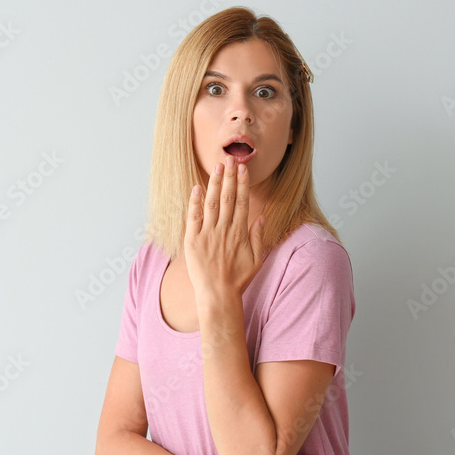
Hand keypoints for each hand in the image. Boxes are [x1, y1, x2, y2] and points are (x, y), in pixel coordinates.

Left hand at [184, 155, 265, 300]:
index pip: (242, 202)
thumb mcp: (256, 260)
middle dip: (229, 177)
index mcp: (240, 233)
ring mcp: (208, 234)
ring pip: (211, 203)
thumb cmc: (238, 279)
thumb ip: (258, 237)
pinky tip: (197, 188)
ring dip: (214, 184)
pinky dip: (195, 202)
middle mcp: (224, 230)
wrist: (218, 295)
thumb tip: (261, 218)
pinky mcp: (192, 240)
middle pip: (227, 198)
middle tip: (229, 159)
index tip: (242, 169)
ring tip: (217, 167)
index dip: (242, 184)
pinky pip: (193, 217)